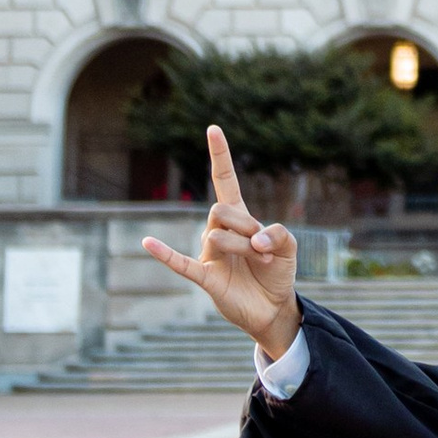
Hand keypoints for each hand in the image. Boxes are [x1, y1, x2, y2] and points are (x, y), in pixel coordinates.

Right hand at [141, 127, 301, 359]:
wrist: (274, 308)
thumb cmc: (277, 272)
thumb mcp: (289, 246)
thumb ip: (278, 233)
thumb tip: (256, 240)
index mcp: (239, 218)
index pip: (224, 181)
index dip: (220, 156)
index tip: (213, 129)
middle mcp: (220, 231)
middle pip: (221, 210)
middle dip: (245, 226)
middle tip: (262, 248)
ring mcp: (210, 254)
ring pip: (216, 235)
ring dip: (243, 248)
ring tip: (259, 263)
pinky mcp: (206, 277)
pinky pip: (181, 263)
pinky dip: (165, 254)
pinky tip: (148, 243)